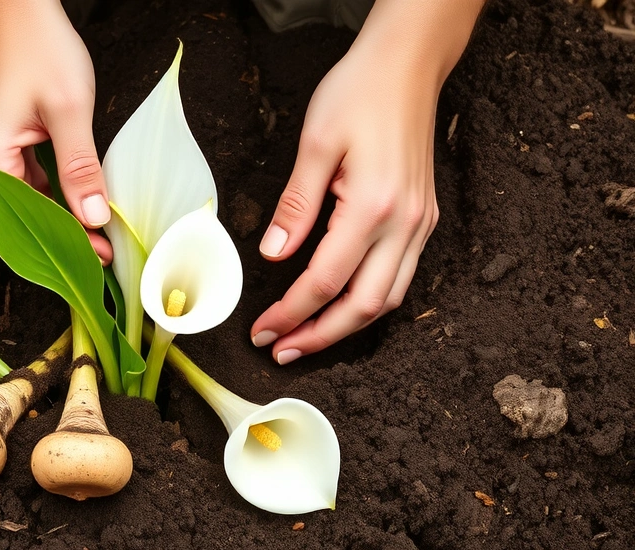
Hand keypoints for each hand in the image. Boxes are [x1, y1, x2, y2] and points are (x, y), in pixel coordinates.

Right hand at [0, 1, 111, 262]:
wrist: (17, 7)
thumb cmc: (39, 47)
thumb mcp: (70, 110)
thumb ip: (80, 169)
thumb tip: (95, 219)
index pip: (23, 226)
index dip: (65, 246)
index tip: (102, 260)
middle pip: (19, 223)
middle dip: (63, 240)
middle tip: (105, 255)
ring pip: (25, 207)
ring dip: (61, 220)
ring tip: (101, 236)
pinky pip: (25, 186)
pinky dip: (55, 197)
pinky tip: (84, 204)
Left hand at [250, 40, 439, 363]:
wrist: (408, 65)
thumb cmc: (358, 93)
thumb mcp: (316, 144)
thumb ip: (295, 205)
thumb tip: (273, 254)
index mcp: (374, 207)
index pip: (326, 281)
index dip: (291, 312)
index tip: (262, 329)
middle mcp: (406, 224)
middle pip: (363, 306)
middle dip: (320, 335)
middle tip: (281, 349)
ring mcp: (421, 224)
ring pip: (388, 299)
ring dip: (346, 326)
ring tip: (307, 337)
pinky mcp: (424, 219)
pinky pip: (401, 277)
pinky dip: (369, 301)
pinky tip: (341, 306)